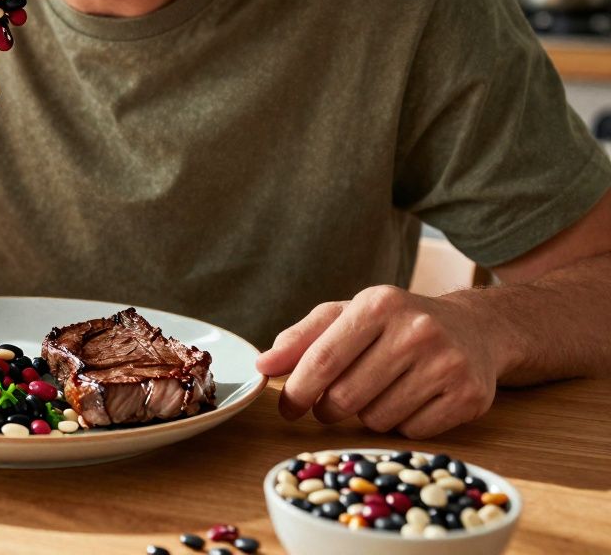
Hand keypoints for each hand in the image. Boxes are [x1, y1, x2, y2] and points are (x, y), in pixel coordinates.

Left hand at [255, 285, 510, 437]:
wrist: (474, 329)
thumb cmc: (395, 324)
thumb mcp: (347, 316)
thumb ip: (301, 339)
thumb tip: (263, 365)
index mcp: (379, 304)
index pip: (323, 359)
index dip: (297, 391)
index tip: (287, 408)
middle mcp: (416, 330)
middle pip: (346, 396)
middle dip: (328, 409)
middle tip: (331, 404)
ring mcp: (447, 363)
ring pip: (377, 419)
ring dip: (367, 415)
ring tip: (380, 392)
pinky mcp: (470, 395)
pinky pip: (411, 432)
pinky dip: (401, 425)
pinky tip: (411, 401)